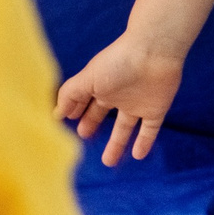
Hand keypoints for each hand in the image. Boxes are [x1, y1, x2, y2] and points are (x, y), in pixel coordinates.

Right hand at [57, 30, 184, 163]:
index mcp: (100, 85)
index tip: (67, 122)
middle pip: (102, 113)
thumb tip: (57, 114)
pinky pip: (150, 130)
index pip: (85, 101)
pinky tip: (137, 156)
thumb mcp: (87, 79)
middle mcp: (118, 94)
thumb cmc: (118, 63)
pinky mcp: (156, 109)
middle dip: (92, 123)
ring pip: (125, 127)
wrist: (153, 52)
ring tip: (108, 162)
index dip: (77, 110)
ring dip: (117, 144)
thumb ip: (70, 95)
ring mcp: (138, 103)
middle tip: (84, 137)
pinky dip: (144, 142)